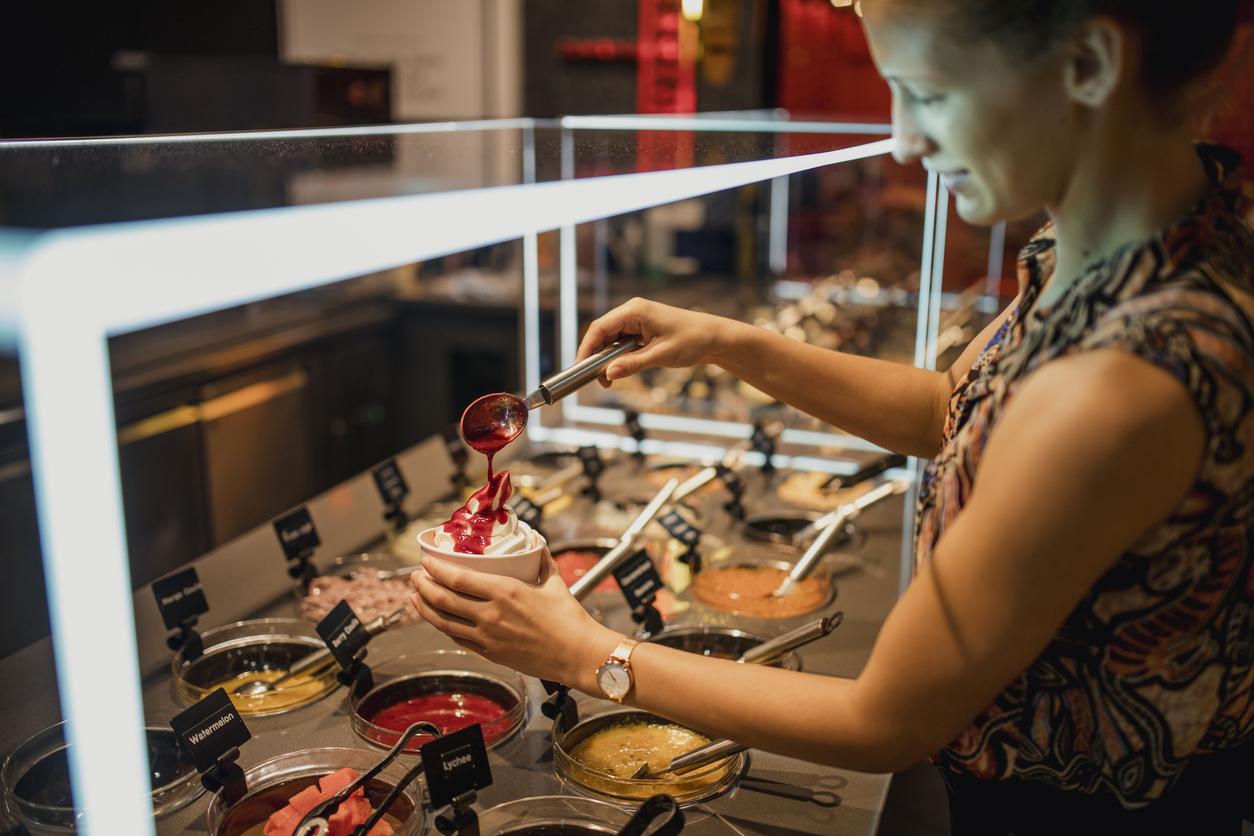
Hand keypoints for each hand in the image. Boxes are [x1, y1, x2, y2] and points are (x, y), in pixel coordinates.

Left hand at [410, 550, 621, 686]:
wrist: (577, 654)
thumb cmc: (569, 618)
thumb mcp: (553, 581)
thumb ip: (541, 560)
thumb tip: (535, 544)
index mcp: (504, 591)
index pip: (457, 578)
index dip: (435, 569)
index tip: (426, 560)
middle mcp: (490, 614)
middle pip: (443, 599)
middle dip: (422, 585)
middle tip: (415, 576)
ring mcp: (487, 637)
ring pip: (443, 622)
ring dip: (424, 608)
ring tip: (415, 597)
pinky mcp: (490, 654)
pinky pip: (457, 638)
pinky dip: (441, 627)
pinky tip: (436, 619)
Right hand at [576, 297, 735, 385]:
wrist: (715, 338)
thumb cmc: (692, 340)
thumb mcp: (661, 355)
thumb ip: (633, 364)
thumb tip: (608, 374)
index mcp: (635, 311)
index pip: (599, 328)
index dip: (586, 348)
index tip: (579, 367)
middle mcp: (633, 312)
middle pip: (602, 334)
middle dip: (595, 357)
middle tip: (595, 380)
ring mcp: (637, 320)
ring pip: (610, 340)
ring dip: (606, 359)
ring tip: (608, 381)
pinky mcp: (642, 330)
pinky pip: (621, 343)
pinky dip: (617, 358)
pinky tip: (618, 372)